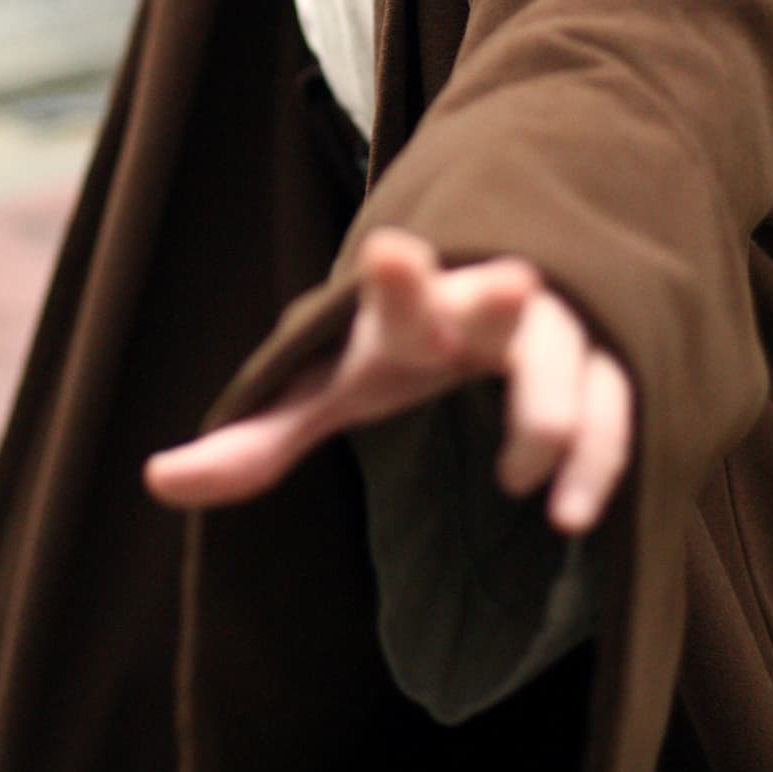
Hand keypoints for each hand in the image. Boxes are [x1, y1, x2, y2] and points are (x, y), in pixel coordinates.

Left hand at [145, 228, 632, 534]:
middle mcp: (483, 307)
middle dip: (499, 297)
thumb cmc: (405, 346)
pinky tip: (571, 516)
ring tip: (520, 484)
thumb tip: (155, 483)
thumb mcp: (335, 385)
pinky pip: (616, 405)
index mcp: (407, 312)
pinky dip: (598, 458)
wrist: (511, 277)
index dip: (396, 279)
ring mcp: (554, 329)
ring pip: (564, 358)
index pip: (397, 294)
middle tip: (511, 282)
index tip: (390, 255)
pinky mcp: (610, 361)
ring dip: (550, 416)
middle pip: (497, 300)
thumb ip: (259, 437)